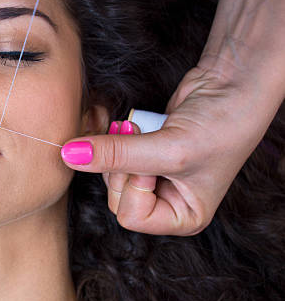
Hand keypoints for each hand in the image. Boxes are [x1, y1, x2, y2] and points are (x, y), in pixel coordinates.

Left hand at [61, 63, 282, 234]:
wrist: (232, 83)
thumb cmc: (221, 125)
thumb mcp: (169, 149)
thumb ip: (116, 155)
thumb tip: (69, 156)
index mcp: (183, 217)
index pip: (132, 217)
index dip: (134, 186)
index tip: (151, 161)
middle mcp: (167, 201)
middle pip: (115, 197)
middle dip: (120, 165)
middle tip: (136, 137)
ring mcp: (153, 176)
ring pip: (108, 174)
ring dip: (111, 148)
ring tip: (133, 128)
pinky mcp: (141, 151)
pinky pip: (110, 153)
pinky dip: (108, 137)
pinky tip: (117, 122)